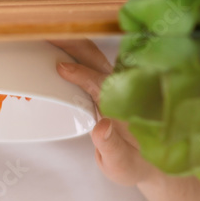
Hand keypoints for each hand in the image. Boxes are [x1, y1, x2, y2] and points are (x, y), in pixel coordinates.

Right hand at [52, 40, 160, 186]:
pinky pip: (89, 60)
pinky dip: (72, 48)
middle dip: (73, 44)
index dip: (81, 74)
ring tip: (47, 35)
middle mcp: (121, 91)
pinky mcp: (106, 85)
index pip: (101, 84)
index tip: (61, 67)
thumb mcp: (121, 165)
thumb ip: (111, 147)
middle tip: (46, 36)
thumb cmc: (136, 165)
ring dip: (71, 43)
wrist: (153, 163)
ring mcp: (114, 85)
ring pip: (93, 55)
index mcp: (123, 108)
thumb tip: (101, 126)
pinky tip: (55, 43)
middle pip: (96, 59)